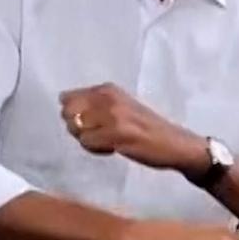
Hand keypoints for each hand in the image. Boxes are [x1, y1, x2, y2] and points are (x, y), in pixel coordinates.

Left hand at [60, 84, 207, 173]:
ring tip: (107, 142)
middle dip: (77, 127)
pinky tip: (113, 149)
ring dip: (87, 140)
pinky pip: (87, 142)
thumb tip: (63, 106)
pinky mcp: (116, 134)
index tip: (92, 122)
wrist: (175, 143)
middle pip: (68, 112)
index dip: (74, 114)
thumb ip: (96, 104)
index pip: (68, 97)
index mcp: (108, 89)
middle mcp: (108, 98)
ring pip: (76, 129)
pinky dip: (96, 149)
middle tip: (97, 135)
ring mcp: (113, 116)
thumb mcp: (121, 106)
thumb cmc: (147, 127)